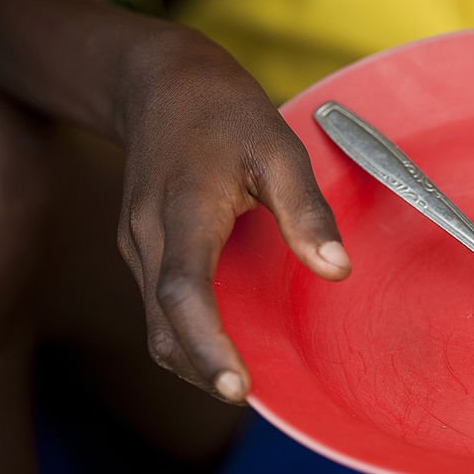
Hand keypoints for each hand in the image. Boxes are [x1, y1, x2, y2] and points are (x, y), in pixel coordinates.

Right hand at [116, 31, 350, 401]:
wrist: (159, 80)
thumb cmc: (223, 108)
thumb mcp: (278, 146)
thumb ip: (306, 211)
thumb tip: (337, 272)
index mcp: (184, 209)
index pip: (184, 291)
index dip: (206, 344)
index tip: (235, 386)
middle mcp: (148, 234)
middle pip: (162, 324)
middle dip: (200, 367)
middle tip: (246, 393)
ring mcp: (136, 241)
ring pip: (153, 322)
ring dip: (189, 357)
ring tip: (236, 376)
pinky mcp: (139, 243)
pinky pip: (155, 304)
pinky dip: (183, 332)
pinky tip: (217, 337)